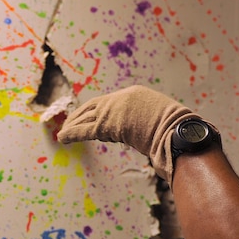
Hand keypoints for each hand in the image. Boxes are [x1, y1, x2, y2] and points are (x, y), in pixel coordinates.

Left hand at [57, 85, 200, 183]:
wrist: (176, 130)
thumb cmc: (176, 131)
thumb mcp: (162, 122)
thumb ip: (150, 127)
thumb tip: (155, 144)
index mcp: (134, 95)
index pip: (109, 103)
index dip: (96, 111)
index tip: (89, 119)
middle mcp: (120, 99)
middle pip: (93, 106)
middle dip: (80, 115)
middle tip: (69, 124)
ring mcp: (113, 110)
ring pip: (86, 117)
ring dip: (72, 125)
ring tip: (63, 134)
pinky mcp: (107, 124)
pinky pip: (84, 129)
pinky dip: (72, 133)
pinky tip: (62, 137)